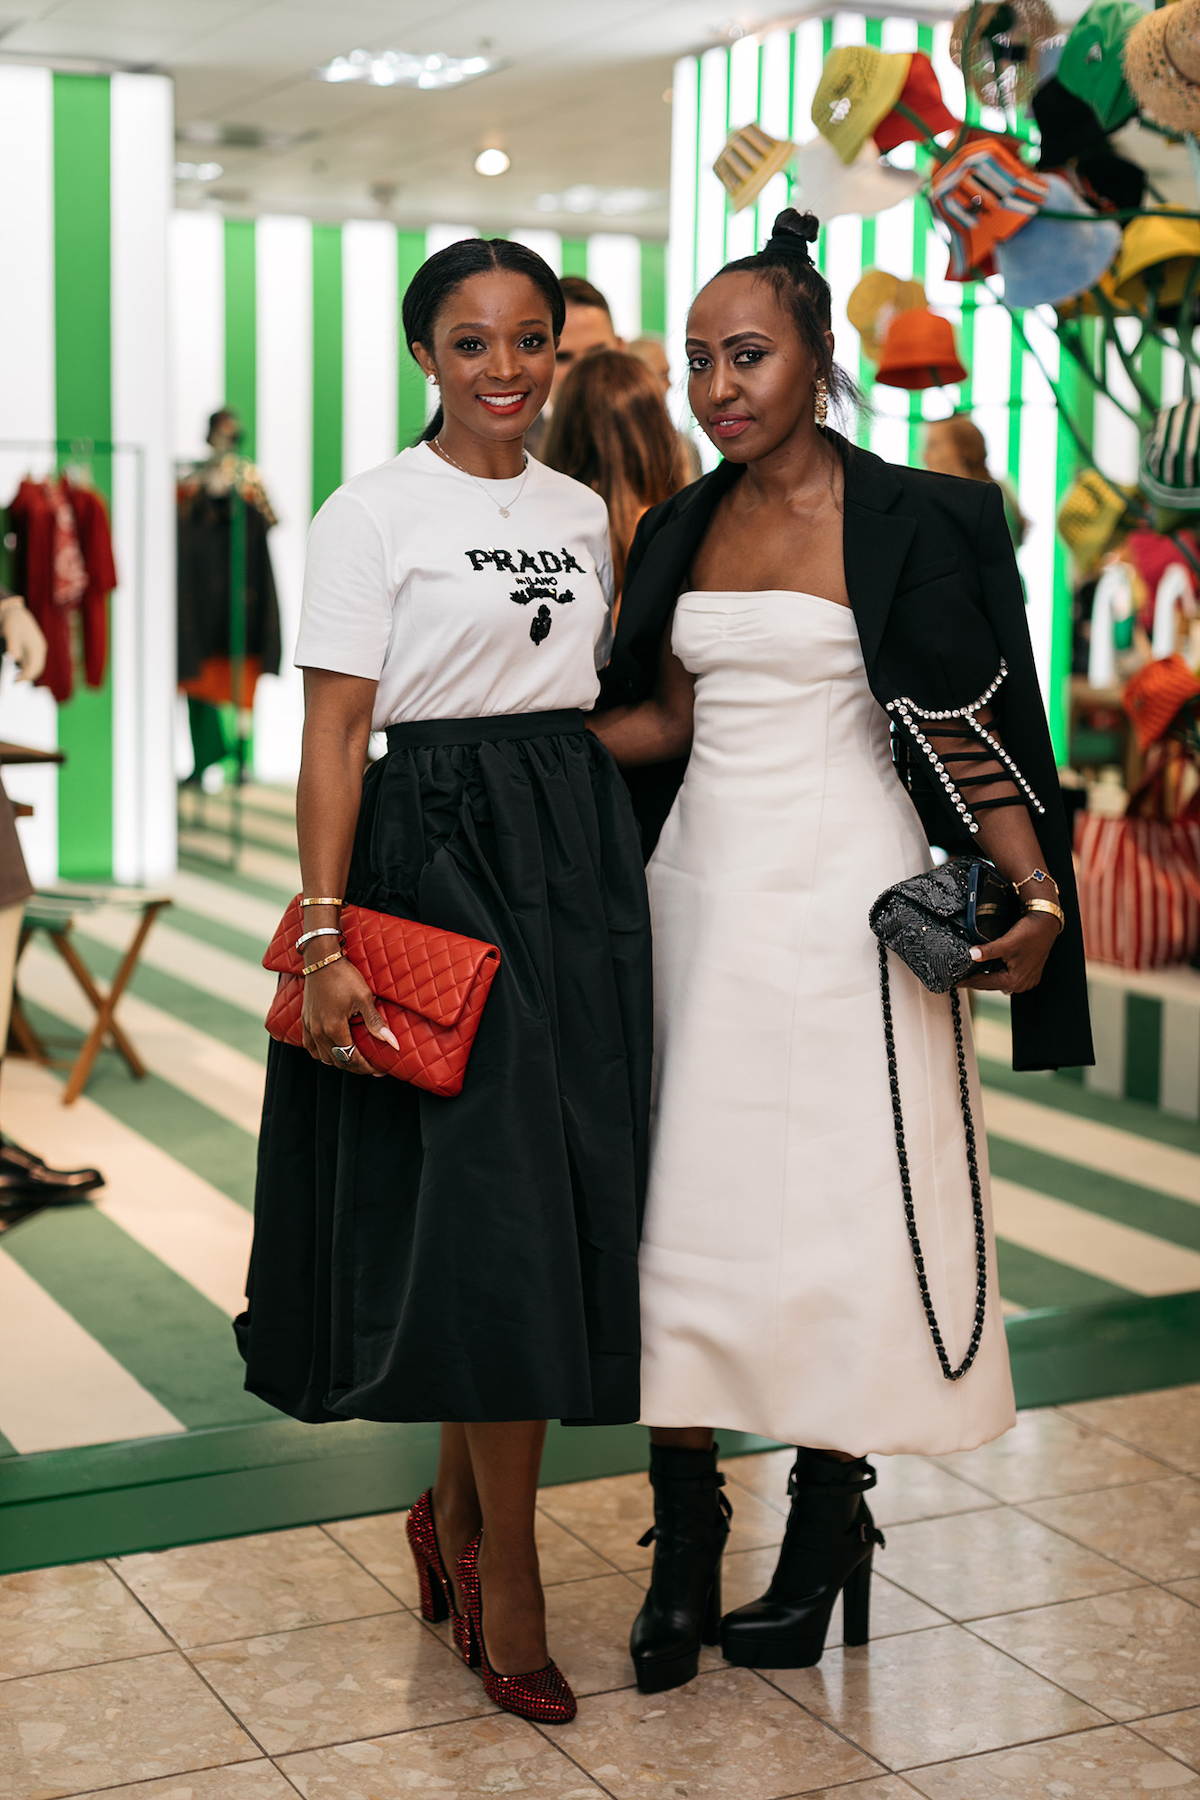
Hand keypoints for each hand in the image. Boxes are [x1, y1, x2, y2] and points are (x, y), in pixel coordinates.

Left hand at [0, 596, 46, 682]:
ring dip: (27, 674)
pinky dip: (27, 668)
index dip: (26, 676)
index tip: (15, 681)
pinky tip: (18, 670)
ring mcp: (38, 649)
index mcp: (37, 647)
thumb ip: (13, 646)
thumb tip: (15, 658)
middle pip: (37, 669)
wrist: (16, 613)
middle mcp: (40, 649)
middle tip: (14, 683)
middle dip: (27, 677)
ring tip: (16, 678)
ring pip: (36, 666)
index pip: (35, 667)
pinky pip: (33, 662)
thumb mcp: (11, 633)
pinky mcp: (34, 649)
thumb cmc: (13, 623)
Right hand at [300, 956, 398, 1075]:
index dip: (367, 1068)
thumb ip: (376, 1023)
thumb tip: (393, 1044)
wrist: (322, 960)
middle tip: (371, 1067)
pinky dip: (321, 1053)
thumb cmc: (344, 977)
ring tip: (355, 1059)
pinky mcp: (305, 1020)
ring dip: (339, 1061)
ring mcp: (309, 1027)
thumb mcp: (364, 998)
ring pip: (323, 1056)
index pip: (352, 1059)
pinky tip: (332, 1050)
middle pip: (338, 1061)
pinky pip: (310, 1046)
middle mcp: (319, 1032)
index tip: (380, 1070)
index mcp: (334, 1029)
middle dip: (355, 1067)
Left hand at [962, 911, 1059, 994]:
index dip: (967, 982)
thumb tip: (971, 955)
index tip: (953, 982)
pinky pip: (1007, 976)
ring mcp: (1026, 980)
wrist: (1047, 924)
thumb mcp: (1006, 943)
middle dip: (975, 981)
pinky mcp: (1028, 973)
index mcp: (1014, 981)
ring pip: (999, 981)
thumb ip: (988, 951)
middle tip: (958, 979)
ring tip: (969, 973)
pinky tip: (987, 968)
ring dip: (985, 977)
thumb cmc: (1030, 933)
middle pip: (991, 985)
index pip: (984, 983)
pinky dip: (996, 973)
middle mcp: (1021, 984)